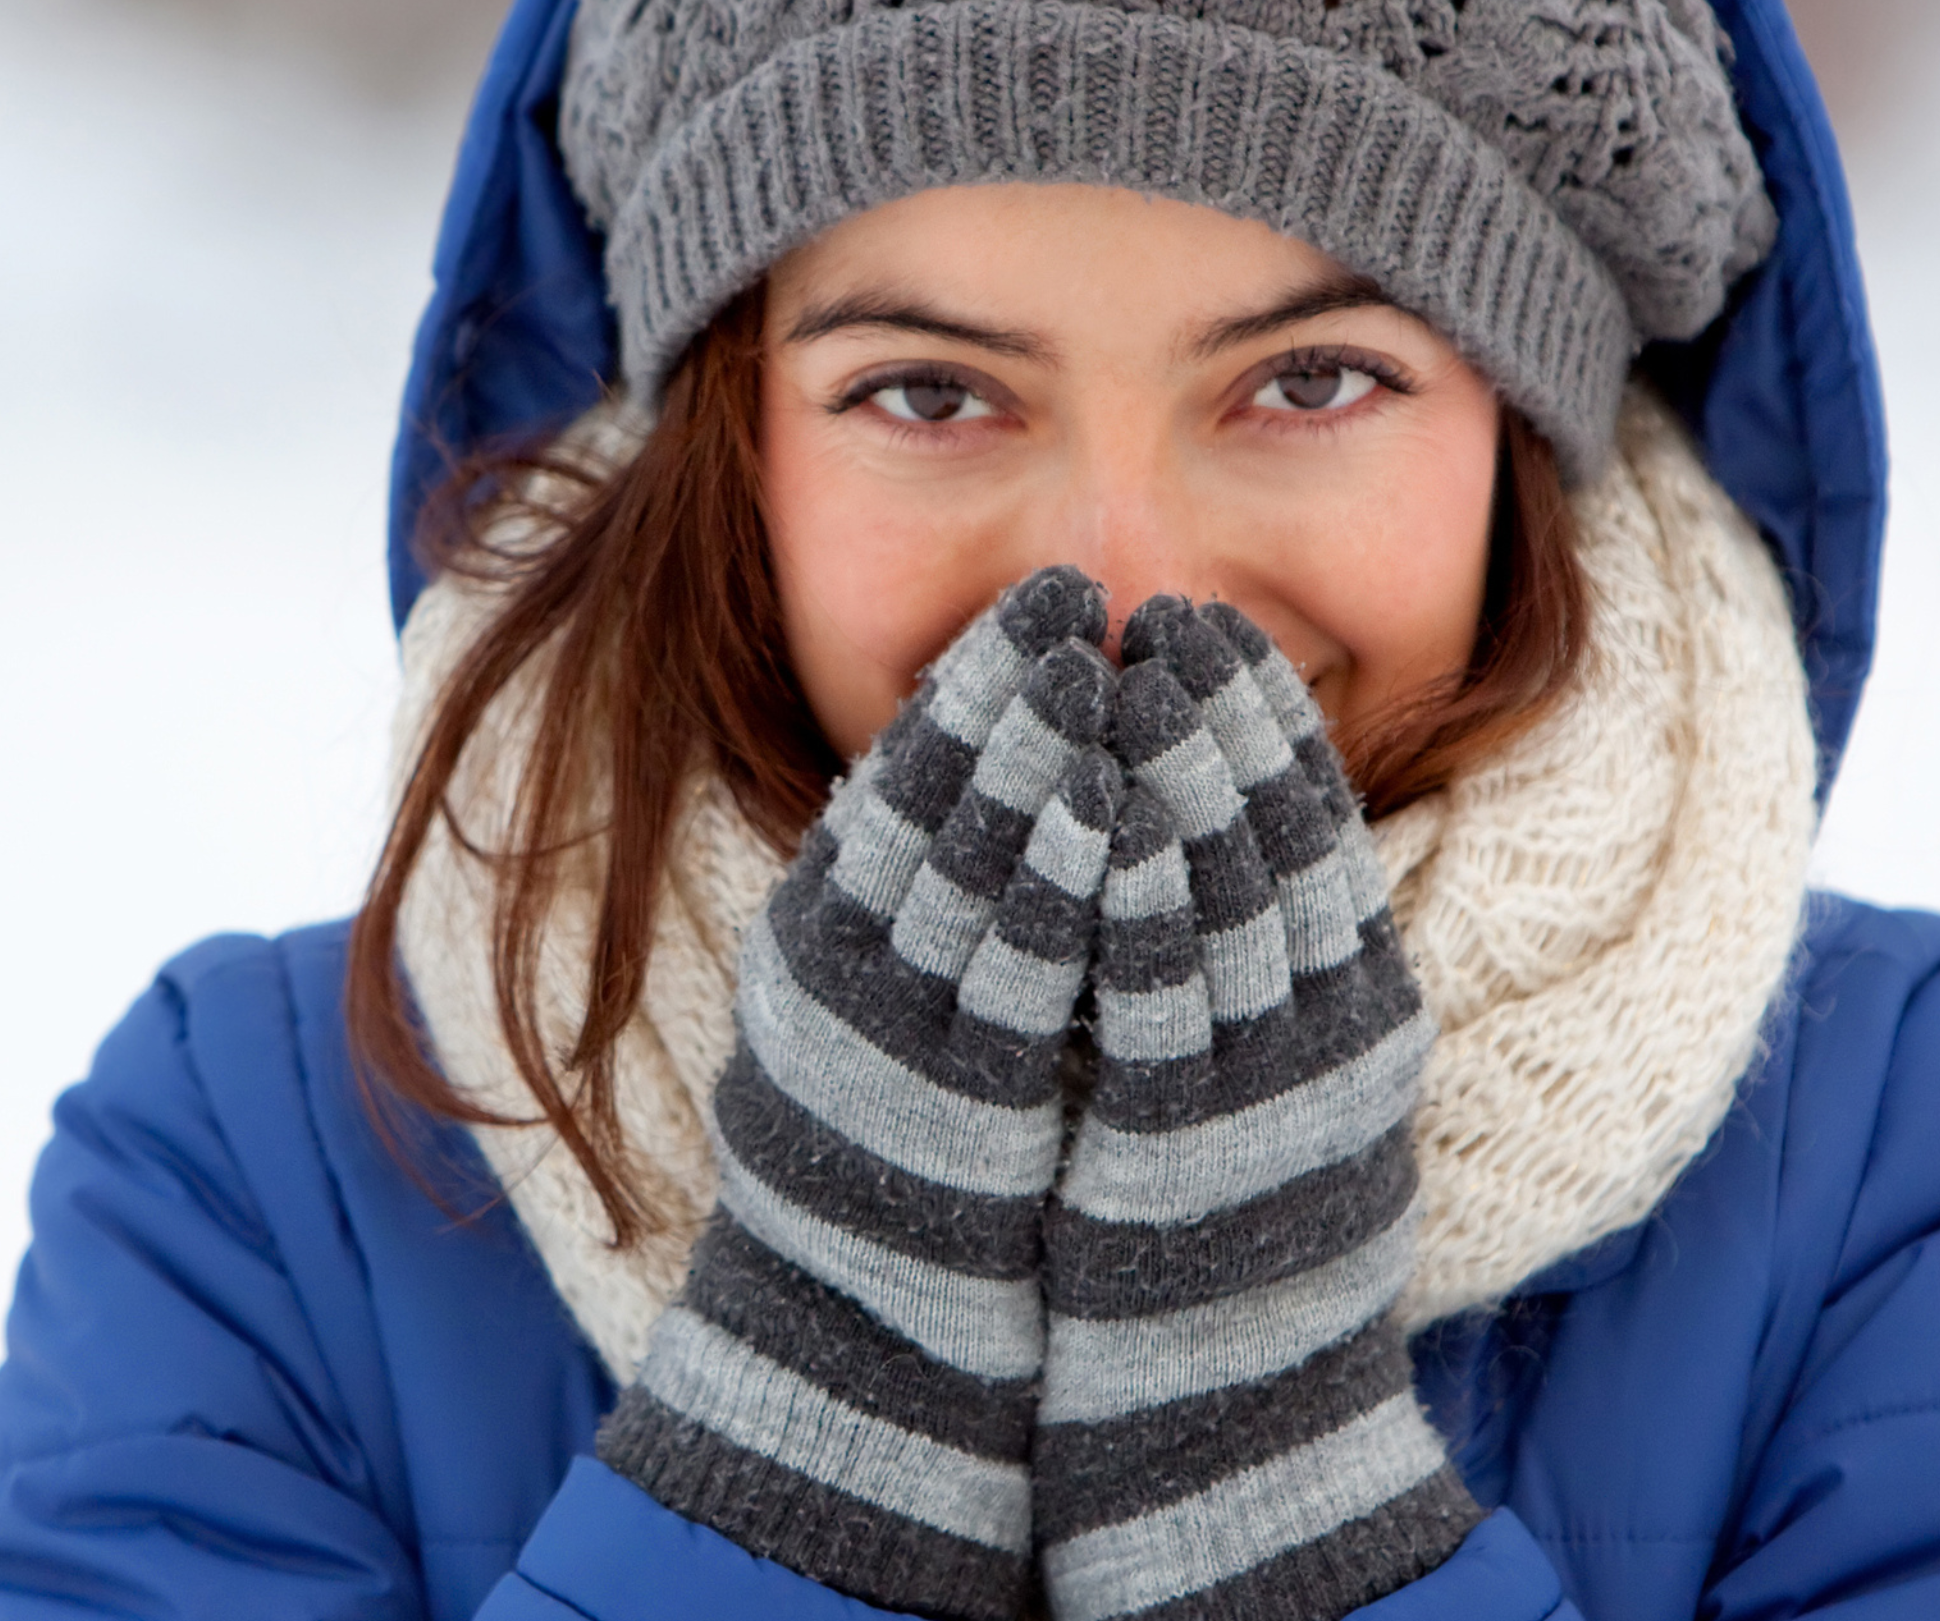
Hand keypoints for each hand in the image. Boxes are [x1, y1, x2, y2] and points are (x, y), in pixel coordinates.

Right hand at [597, 564, 1116, 1620]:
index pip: (897, 775)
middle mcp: (839, 970)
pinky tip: (1120, 814)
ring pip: (969, 863)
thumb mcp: (880, 1011)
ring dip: (1041, 757)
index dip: (972, 679)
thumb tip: (993, 785)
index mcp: (820, 934)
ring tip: (1103, 667)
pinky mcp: (955, 1101)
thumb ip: (919, 905)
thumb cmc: (897, 1168)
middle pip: (930, 798)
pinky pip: (1019, 970)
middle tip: (1075, 594)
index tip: (1039, 599)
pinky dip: (1067, 880)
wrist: (867, 1345)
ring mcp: (891, 1032)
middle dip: (1008, 688)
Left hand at [1034, 597, 1481, 1620]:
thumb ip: (1265, 971)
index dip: (1266, 723)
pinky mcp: (1186, 1144)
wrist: (1233, 1423)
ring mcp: (1263, 1091)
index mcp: (1360, 1013)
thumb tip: (1212, 843)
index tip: (1214, 631)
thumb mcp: (1280, 1085)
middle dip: (1223, 716)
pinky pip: (1161, 995)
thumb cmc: (1233, 1241)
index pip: (1319, 832)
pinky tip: (1103, 814)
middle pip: (1281, 841)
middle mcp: (1328, 1041)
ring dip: (1178, 773)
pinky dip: (1136, 893)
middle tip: (1169, 613)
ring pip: (1228, 895)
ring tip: (1127, 667)